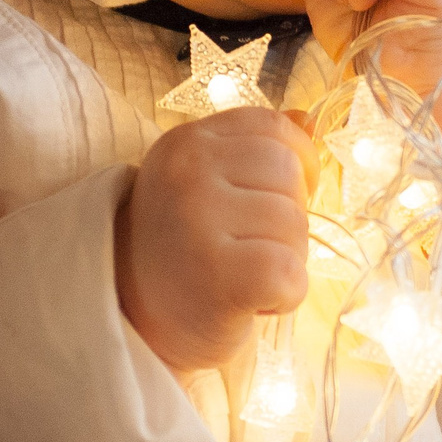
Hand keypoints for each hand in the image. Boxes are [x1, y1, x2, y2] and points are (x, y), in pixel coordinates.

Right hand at [115, 108, 314, 372]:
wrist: (130, 321)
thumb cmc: (182, 251)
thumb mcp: (207, 185)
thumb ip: (255, 150)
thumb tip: (311, 120)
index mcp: (185, 143)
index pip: (274, 128)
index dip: (296, 163)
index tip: (271, 200)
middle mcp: (186, 173)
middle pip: (290, 176)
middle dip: (286, 218)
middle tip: (244, 249)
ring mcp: (198, 221)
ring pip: (296, 225)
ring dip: (285, 259)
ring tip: (242, 275)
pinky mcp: (219, 274)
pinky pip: (291, 274)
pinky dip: (286, 296)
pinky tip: (252, 301)